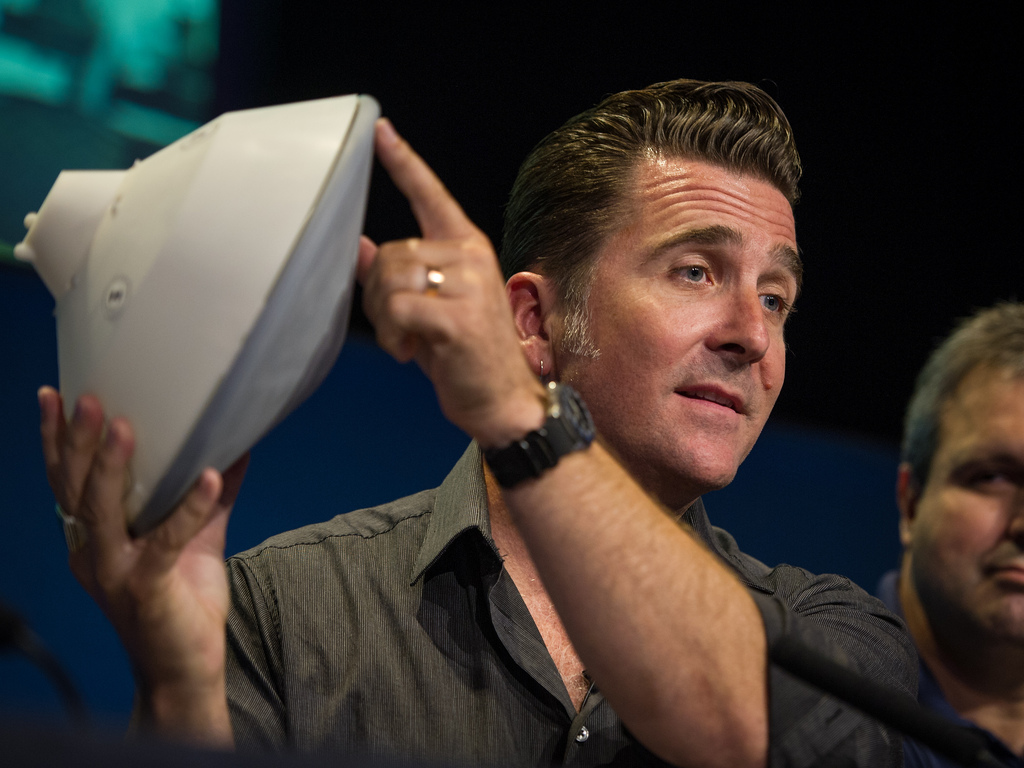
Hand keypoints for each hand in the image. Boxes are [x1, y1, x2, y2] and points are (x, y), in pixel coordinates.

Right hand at [38, 386, 243, 743]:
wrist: (185, 671)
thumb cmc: (184, 603)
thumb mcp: (198, 540)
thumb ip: (211, 498)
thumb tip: (237, 448)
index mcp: (95, 539)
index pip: (67, 481)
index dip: (58, 440)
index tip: (56, 394)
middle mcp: (94, 553)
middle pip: (75, 488)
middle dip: (77, 440)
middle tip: (87, 397)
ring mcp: (115, 573)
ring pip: (101, 511)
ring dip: (111, 466)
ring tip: (124, 425)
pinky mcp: (148, 589)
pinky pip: (167, 542)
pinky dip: (190, 507)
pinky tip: (211, 476)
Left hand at [357, 119, 545, 447]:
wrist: (504, 401)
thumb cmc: (466, 356)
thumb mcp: (428, 309)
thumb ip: (396, 275)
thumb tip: (357, 246)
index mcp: (467, 248)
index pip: (431, 195)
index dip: (403, 162)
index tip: (378, 131)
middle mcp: (471, 257)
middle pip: (391, 250)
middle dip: (376, 291)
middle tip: (392, 325)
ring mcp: (468, 284)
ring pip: (390, 277)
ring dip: (383, 315)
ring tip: (403, 340)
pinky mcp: (458, 316)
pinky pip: (398, 308)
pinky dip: (392, 335)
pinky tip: (408, 352)